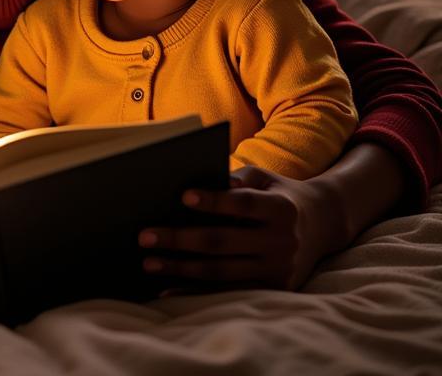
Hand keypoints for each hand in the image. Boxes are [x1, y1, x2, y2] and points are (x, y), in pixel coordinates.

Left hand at [138, 165, 333, 290]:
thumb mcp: (264, 177)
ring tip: (149, 262)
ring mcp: (279, 270)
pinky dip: (197, 290)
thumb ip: (236, 177)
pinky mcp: (273, 290)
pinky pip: (228, 292)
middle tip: (145, 236)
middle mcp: (283, 242)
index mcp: (281, 208)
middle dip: (181, 239)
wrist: (324, 224)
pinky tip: (168, 288)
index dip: (214, 201)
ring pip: (222, 271)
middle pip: (224, 242)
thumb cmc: (278, 193)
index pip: (243, 204)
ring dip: (181, 268)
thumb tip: (200, 181)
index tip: (182, 196)